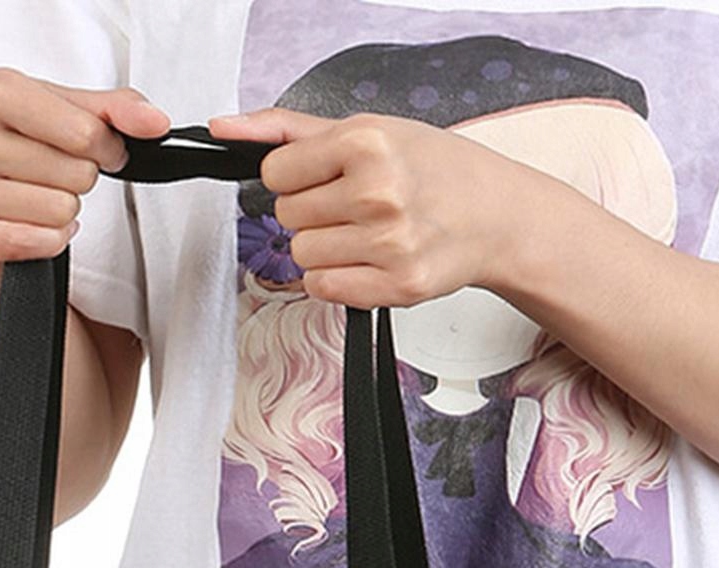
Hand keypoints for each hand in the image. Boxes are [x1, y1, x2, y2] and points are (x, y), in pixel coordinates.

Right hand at [0, 71, 169, 261]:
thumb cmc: (27, 147)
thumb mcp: (70, 113)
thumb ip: (117, 111)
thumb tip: (155, 123)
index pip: (86, 134)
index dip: (106, 149)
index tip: (96, 150)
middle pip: (76, 176)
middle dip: (79, 180)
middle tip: (55, 175)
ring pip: (60, 213)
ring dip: (63, 212)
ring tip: (39, 198)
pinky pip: (38, 243)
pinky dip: (49, 240)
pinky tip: (32, 224)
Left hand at [208, 108, 526, 306]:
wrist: (493, 214)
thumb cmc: (431, 169)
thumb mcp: (367, 130)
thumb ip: (289, 130)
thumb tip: (224, 129)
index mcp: (366, 143)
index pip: (277, 172)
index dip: (297, 177)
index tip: (328, 178)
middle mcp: (377, 192)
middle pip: (288, 215)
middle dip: (313, 211)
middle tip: (355, 206)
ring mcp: (388, 244)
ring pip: (302, 255)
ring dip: (324, 248)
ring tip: (364, 234)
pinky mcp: (396, 286)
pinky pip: (323, 287)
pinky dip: (336, 278)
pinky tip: (366, 260)